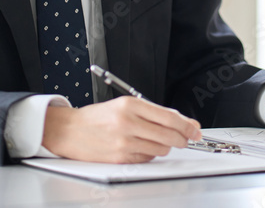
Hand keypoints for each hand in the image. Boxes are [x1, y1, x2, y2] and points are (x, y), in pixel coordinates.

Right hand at [41, 96, 201, 162]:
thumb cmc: (96, 118)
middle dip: (182, 138)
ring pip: (160, 149)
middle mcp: (127, 122)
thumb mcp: (123, 105)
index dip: (187, 125)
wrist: (69, 131)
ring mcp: (124, 142)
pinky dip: (149, 155)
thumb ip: (153, 113)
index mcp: (130, 105)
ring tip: (156, 141)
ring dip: (165, 147)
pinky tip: (141, 147)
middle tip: (185, 138)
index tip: (195, 129)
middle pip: (169, 135)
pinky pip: (146, 159)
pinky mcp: (120, 158)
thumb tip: (182, 122)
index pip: (168, 117)